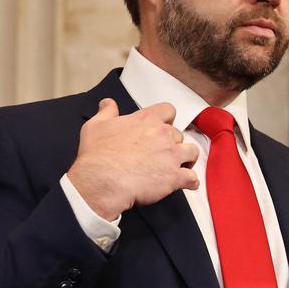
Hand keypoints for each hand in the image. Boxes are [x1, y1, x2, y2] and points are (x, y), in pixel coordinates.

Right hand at [67, 99, 199, 220]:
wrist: (101, 181)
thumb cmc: (96, 155)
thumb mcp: (95, 126)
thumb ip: (107, 112)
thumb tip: (108, 103)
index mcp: (145, 120)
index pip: (168, 110)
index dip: (168, 120)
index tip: (162, 129)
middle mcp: (162, 134)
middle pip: (179, 134)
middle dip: (173, 144)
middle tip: (163, 155)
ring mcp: (171, 155)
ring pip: (192, 152)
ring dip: (187, 159)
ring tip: (179, 167)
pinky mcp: (174, 176)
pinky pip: (192, 178)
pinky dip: (191, 182)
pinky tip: (186, 184)